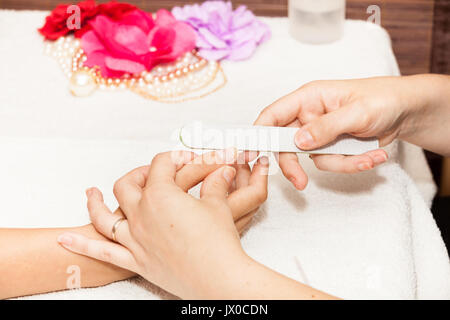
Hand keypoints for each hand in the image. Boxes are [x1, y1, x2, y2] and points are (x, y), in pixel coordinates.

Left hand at [57, 150, 268, 298]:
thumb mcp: (218, 206)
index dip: (174, 158)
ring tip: (90, 194)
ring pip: (104, 217)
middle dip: (136, 175)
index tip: (185, 161)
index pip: (160, 165)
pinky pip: (101, 251)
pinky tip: (64, 240)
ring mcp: (134, 238)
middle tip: (150, 175)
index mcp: (161, 195)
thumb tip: (222, 171)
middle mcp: (141, 214)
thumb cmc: (218, 242)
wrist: (218, 277)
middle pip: (127, 185)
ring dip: (95, 204)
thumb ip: (215, 184)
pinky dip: (81, 245)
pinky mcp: (135, 260)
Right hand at [254, 76, 436, 188]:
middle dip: (294, 165)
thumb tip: (298, 141)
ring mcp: (320, 134)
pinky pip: (333, 164)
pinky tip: (374, 155)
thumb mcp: (357, 112)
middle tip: (300, 183)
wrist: (406, 112)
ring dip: (342, 163)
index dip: (257, 133)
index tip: (249, 155)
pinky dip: (353, 164)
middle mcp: (309, 116)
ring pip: (313, 159)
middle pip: (285, 144)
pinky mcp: (333, 148)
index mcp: (308, 98)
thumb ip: (326, 127)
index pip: (273, 115)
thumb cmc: (383, 99)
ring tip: (372, 155)